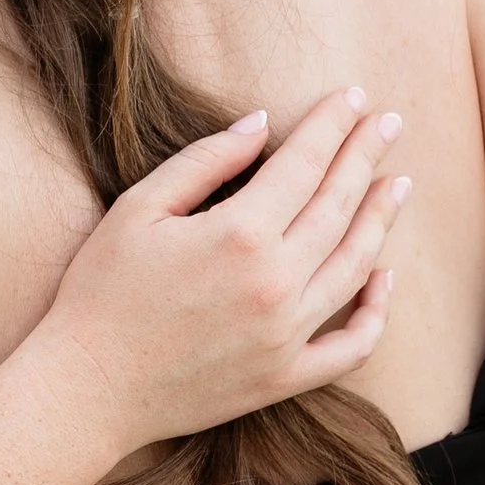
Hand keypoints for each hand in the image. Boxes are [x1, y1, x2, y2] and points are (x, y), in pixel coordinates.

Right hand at [32, 89, 406, 461]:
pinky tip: (385, 278)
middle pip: (338, 206)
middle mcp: (276, 283)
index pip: (304, 163)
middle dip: (366, 157)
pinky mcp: (285, 377)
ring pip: (356, 266)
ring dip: (381, 219)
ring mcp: (286, 335)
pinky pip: (351, 346)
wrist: (88, 388)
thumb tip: (261, 123)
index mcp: (239, 234)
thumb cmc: (101, 291)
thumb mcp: (139, 209)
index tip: (353, 96)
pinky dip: (376, 312)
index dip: (332, 125)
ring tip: (397, 184)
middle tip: (390, 123)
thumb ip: (206, 161)